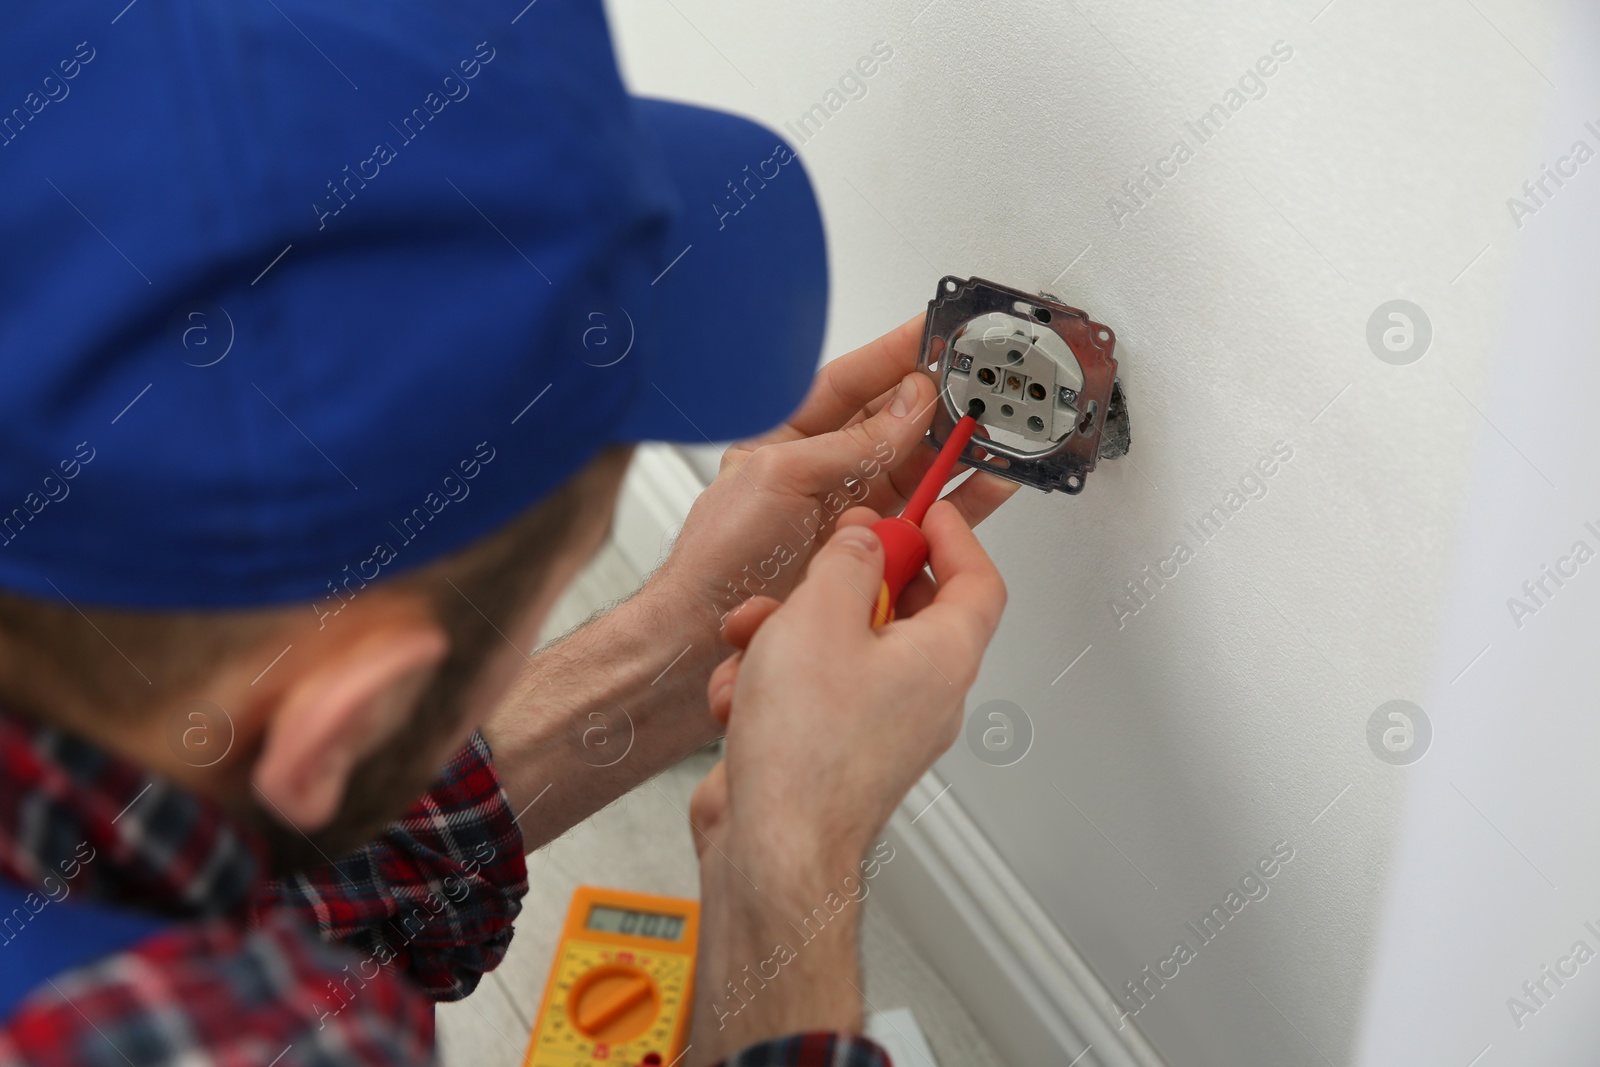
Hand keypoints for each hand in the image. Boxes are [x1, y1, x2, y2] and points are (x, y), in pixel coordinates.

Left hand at [647, 314, 1016, 640]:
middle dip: (939, 404)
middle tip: (979, 388)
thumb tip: (906, 407)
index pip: (851, 381)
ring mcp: (848, 511)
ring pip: (916, 470)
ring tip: (993, 434)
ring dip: (956, 451)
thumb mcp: (783, 479)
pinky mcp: (870, 550)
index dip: (895, 354)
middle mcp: (822, 470)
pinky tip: (983, 483)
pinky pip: (924, 517)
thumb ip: (850, 444)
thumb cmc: (718, 557)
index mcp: (789, 436)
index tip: (938, 332)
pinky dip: (958, 500)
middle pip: (893, 424)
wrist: (703, 634)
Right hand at [685, 501, 1005, 1060]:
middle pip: (901, 610)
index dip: (953, 535)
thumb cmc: (808, 754)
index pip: (978, 580)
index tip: (923, 510)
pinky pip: (808, 694)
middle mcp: (923, 695)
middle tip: (815, 567)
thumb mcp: (821, 615)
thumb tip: (862, 539)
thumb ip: (848, 561)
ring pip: (840, 649)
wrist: (771, 848)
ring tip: (752, 640)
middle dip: (840, 583)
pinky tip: (738, 696)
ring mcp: (879, 728)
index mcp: (944, 657)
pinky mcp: (833, 752)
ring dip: (786, 634)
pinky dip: (769, 683)